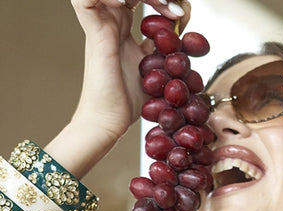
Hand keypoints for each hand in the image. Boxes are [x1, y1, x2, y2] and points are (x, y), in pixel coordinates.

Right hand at [69, 0, 191, 147]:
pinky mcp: (94, 31)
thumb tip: (183, 29)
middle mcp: (110, 18)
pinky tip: (127, 3)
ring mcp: (101, 22)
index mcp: (121, 24)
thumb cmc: (127, 100)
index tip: (183, 15)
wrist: (109, 121)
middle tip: (177, 9)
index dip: (163, 0)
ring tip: (163, 5)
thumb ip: (165, 48)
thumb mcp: (155, 68)